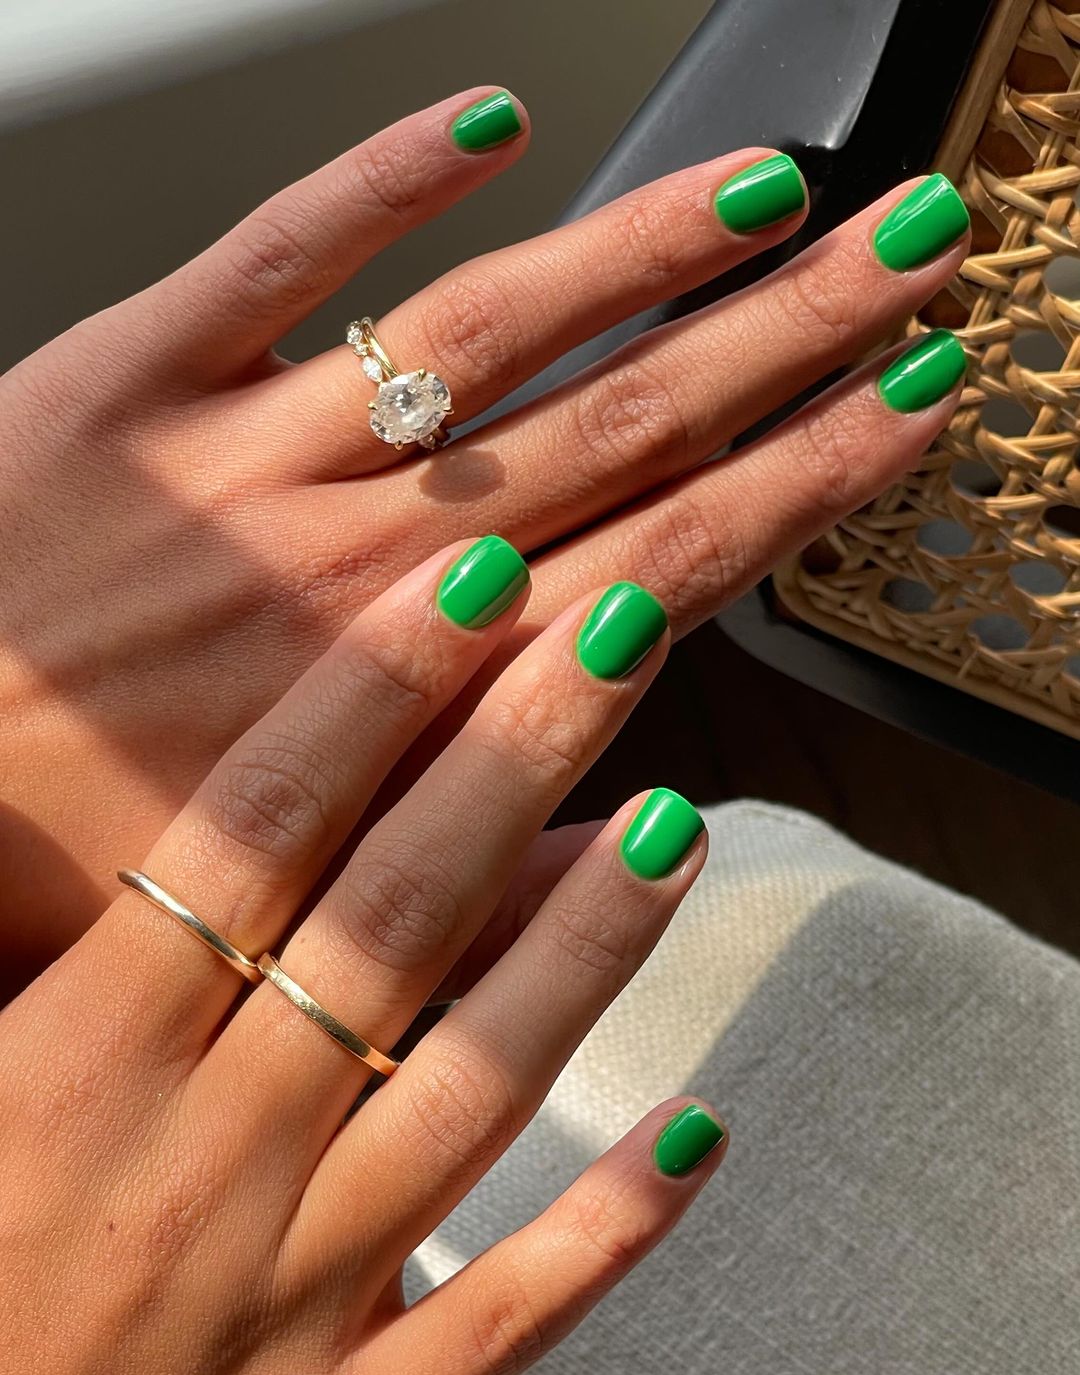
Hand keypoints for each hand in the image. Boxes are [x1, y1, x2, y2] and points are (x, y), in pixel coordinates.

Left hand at [0, 89, 969, 988]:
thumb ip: (479, 892)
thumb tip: (620, 841)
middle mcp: (364, 558)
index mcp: (420, 692)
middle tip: (909, 262)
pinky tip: (485, 121)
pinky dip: (379, 178)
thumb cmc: (71, 874)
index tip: (905, 415)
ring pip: (489, 328)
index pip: (668, 557)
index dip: (807, 478)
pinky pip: (275, 254)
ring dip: (641, 249)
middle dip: (786, 339)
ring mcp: (251, 457)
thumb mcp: (309, 933)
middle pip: (623, 420)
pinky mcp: (127, 384)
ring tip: (769, 192)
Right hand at [0, 540, 732, 1374]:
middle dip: (514, 757)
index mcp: (71, 1070)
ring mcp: (288, 1306)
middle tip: (629, 629)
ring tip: (677, 829)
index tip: (474, 584)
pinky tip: (701, 1139)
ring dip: (585, 949)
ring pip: (470, 1086)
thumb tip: (82, 845)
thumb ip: (8, 972)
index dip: (374, 697)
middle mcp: (199, 1161)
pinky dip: (606, 1229)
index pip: (250, 836)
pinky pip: (504, 1317)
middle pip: (386, 919)